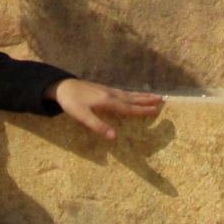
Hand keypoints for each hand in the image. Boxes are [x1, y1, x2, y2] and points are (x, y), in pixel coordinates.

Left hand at [48, 78, 163, 140]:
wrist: (62, 86)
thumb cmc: (71, 102)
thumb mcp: (82, 116)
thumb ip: (98, 126)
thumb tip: (113, 137)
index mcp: (107, 102)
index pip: (129, 108)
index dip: (142, 110)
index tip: (156, 110)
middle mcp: (110, 94)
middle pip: (132, 98)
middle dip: (146, 100)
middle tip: (161, 99)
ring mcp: (107, 90)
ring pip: (128, 94)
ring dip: (141, 95)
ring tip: (152, 95)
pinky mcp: (102, 89)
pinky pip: (122, 92)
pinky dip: (131, 94)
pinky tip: (131, 95)